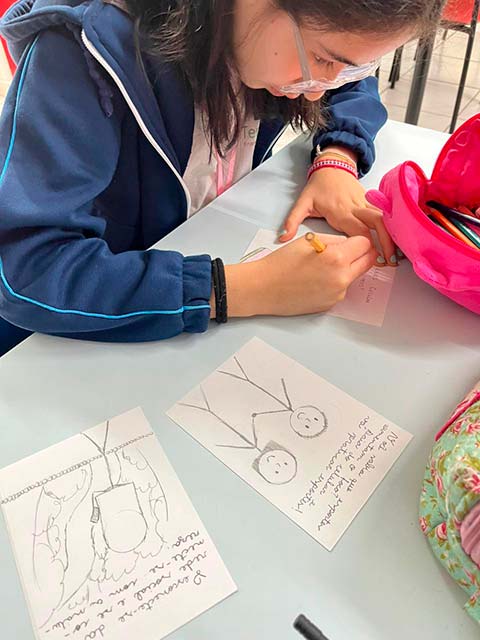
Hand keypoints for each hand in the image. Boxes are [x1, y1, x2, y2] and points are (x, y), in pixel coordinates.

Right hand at [217, 233, 375, 317]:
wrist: (264, 288)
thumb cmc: (281, 263)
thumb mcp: (308, 240)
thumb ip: (334, 240)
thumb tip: (348, 244)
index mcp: (337, 258)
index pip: (366, 244)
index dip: (359, 240)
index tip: (352, 241)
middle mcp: (341, 278)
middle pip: (368, 262)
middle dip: (360, 255)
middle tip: (346, 251)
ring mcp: (337, 294)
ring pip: (355, 276)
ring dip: (347, 269)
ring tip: (323, 267)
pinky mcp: (331, 304)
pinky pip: (342, 289)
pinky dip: (335, 282)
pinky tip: (316, 280)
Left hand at [280, 167, 396, 266]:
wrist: (332, 165)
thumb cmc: (317, 187)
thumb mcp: (302, 203)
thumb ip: (292, 221)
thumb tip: (283, 238)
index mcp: (340, 212)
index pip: (358, 231)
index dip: (367, 246)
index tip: (373, 261)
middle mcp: (356, 208)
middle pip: (377, 225)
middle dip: (385, 242)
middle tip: (390, 261)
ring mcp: (365, 204)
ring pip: (384, 219)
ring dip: (391, 235)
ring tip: (396, 254)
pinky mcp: (370, 202)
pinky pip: (384, 215)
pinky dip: (391, 227)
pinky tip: (396, 241)